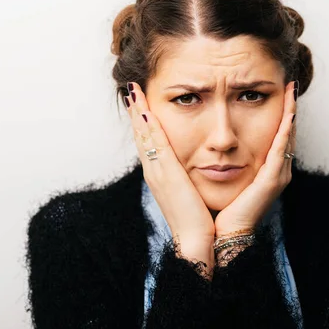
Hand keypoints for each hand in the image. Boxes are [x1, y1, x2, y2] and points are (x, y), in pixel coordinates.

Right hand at [124, 82, 214, 272]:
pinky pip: (155, 144)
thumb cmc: (197, 219)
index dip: (142, 120)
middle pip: (140, 134)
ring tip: (133, 90)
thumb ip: (186, 177)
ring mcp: (156, 172)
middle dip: (135, 110)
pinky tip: (145, 109)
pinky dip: (148, 125)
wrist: (196, 240)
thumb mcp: (188, 193)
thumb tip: (191, 166)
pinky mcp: (165, 174)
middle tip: (131, 88)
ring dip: (138, 111)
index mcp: (159, 175)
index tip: (139, 101)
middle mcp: (154, 171)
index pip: (148, 141)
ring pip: (143, 135)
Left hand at [214, 81, 297, 236]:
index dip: (277, 113)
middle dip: (288, 108)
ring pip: (286, 137)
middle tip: (290, 84)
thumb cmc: (215, 207)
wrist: (219, 235)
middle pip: (285, 133)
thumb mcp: (218, 176)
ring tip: (292, 91)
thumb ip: (219, 159)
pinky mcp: (272, 181)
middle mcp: (274, 171)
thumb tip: (207, 140)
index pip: (274, 135)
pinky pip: (280, 150)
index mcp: (262, 170)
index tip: (277, 91)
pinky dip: (286, 130)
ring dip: (291, 113)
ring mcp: (276, 176)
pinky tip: (288, 114)